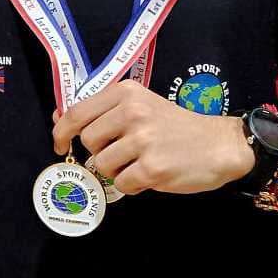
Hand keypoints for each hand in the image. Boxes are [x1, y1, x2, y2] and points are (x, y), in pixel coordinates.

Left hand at [51, 80, 252, 195]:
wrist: (218, 144)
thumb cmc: (174, 126)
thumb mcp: (139, 105)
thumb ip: (102, 110)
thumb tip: (59, 118)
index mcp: (125, 92)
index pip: (77, 112)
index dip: (61, 131)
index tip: (59, 144)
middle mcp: (132, 112)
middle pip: (88, 140)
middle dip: (98, 151)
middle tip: (121, 151)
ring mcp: (142, 140)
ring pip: (102, 164)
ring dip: (116, 170)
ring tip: (138, 162)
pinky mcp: (152, 168)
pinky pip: (121, 184)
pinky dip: (131, 185)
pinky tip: (148, 175)